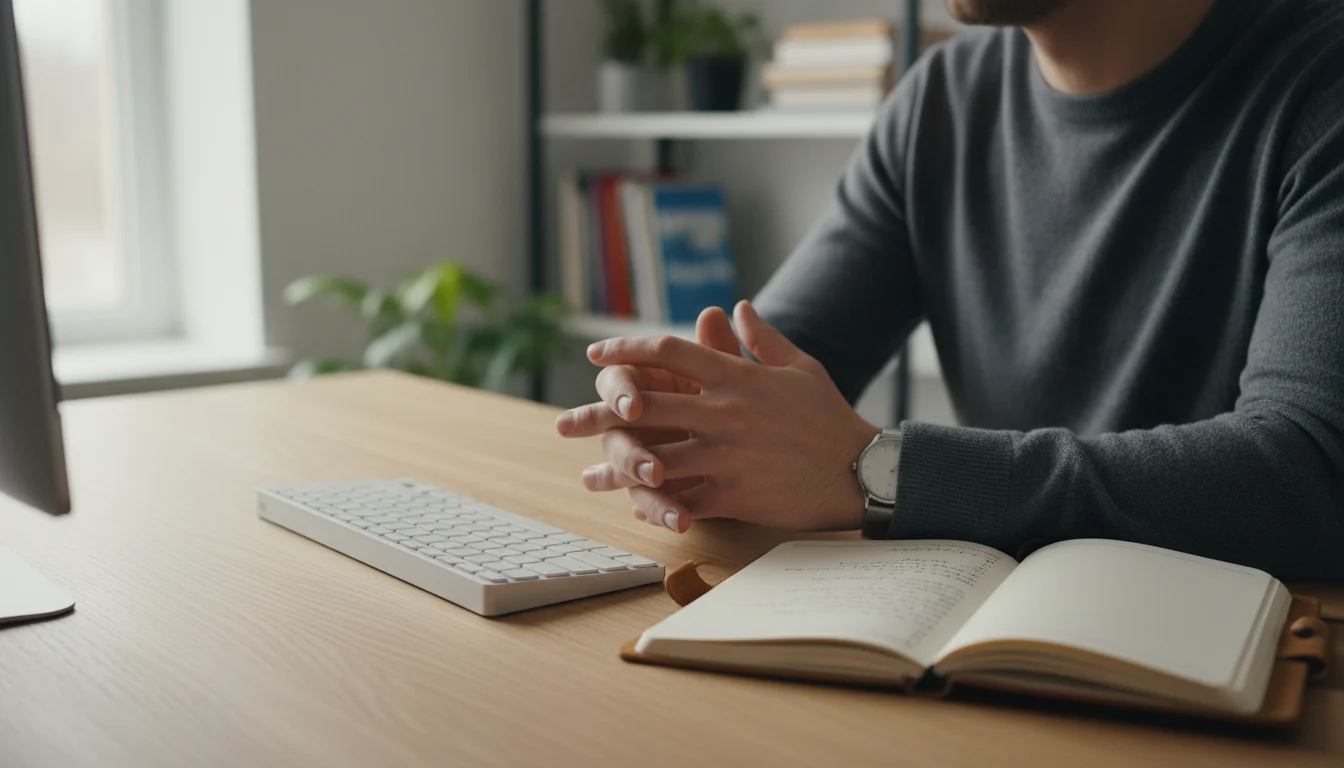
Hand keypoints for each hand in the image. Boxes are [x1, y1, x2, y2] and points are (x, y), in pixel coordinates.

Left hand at [555, 300, 878, 533]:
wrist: (860, 468)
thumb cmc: (828, 416)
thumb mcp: (799, 367)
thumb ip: (760, 338)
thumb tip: (734, 307)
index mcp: (735, 376)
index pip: (668, 352)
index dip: (627, 350)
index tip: (596, 354)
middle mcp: (723, 412)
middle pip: (645, 406)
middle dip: (599, 415)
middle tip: (564, 423)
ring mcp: (725, 454)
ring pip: (654, 459)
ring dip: (616, 469)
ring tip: (588, 477)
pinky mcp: (734, 492)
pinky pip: (682, 499)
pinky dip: (655, 504)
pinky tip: (632, 507)